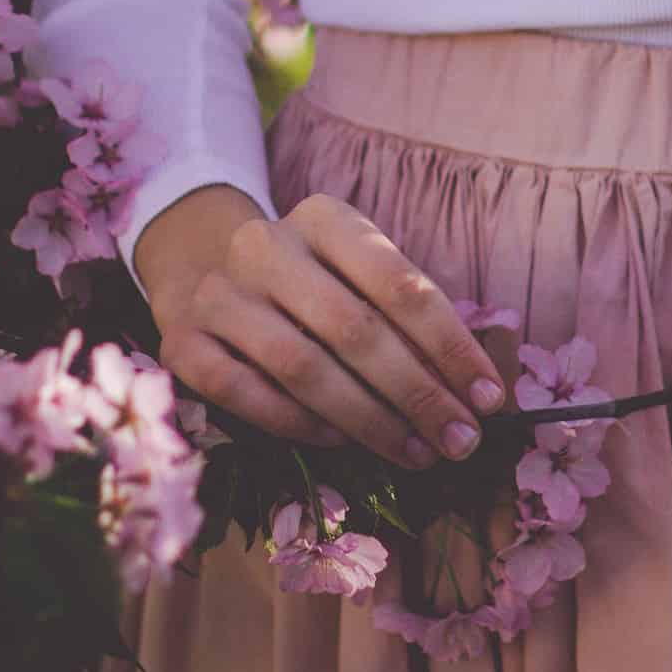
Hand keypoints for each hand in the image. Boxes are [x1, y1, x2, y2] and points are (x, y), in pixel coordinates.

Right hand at [136, 186, 507, 468]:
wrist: (202, 270)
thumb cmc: (311, 283)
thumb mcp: (360, 276)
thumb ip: (411, 321)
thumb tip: (477, 392)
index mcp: (325, 218)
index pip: (401, 286)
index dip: (452, 347)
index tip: (489, 398)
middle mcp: (265, 246)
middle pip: (355, 330)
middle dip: (419, 394)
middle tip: (461, 440)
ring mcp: (217, 294)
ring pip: (303, 367)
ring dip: (370, 420)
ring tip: (417, 452)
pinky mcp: (181, 343)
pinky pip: (247, 394)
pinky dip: (301, 423)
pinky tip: (343, 442)